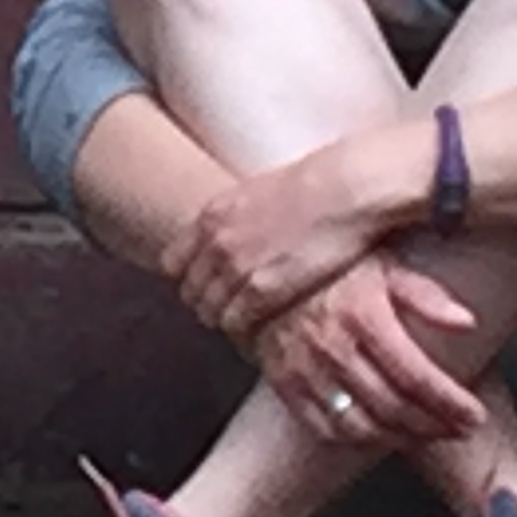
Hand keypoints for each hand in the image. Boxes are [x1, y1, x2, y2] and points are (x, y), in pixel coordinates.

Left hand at [174, 144, 396, 342]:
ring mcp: (236, 267)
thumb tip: (233, 233)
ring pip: (209, 310)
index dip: (187, 280)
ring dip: (222, 320)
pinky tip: (257, 331)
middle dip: (203, 304)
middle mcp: (216, 243)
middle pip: (188, 291)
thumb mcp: (257, 192)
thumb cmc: (313, 185)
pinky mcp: (262, 289)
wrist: (344, 188)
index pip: (173, 264)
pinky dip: (242, 330)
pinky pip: (235, 322)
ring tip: (242, 325)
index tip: (203, 288)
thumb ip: (235, 217)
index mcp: (211, 217)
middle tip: (223, 313)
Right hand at [251, 256, 483, 450]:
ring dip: (402, 437)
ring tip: (428, 434)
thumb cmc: (330, 264)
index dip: (450, 402)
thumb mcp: (381, 262)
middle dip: (435, 425)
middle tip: (462, 430)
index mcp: (362, 314)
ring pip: (361, 424)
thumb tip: (467, 322)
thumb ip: (425, 294)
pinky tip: (380, 435)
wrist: (259, 262)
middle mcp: (333, 345)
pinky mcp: (285, 382)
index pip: (416, 375)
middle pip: (393, 405)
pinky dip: (356, 439)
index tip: (474, 415)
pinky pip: (323, 426)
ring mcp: (305, 367)